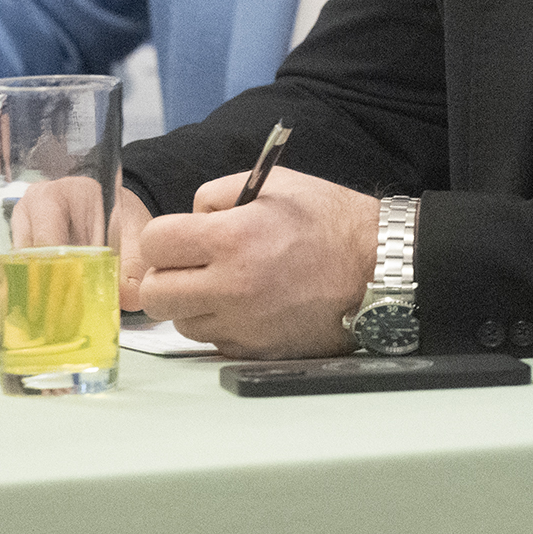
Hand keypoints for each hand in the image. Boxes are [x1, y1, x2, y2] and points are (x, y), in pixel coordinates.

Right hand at [0, 184, 154, 329]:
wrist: (105, 214)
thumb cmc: (115, 221)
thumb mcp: (135, 233)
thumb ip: (136, 264)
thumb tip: (126, 299)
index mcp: (53, 197)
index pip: (40, 241)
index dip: (52, 280)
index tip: (67, 308)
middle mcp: (15, 215)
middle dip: (20, 305)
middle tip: (49, 330)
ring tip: (32, 330)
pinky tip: (12, 325)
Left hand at [136, 168, 380, 358]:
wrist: (377, 269)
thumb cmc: (331, 222)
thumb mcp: (277, 184)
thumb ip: (219, 193)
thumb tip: (190, 218)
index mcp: (233, 239)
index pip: (155, 243)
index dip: (166, 236)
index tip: (182, 237)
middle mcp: (232, 287)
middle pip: (155, 293)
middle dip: (168, 274)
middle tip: (194, 264)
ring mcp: (243, 325)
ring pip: (181, 321)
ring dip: (193, 303)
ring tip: (226, 284)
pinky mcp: (255, 350)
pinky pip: (214, 340)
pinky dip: (221, 323)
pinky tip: (248, 304)